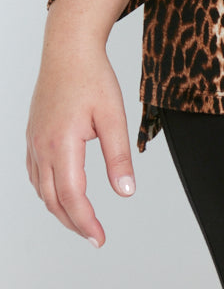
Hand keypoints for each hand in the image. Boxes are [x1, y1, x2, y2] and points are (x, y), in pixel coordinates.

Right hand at [26, 38, 135, 247]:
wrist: (68, 50)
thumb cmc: (92, 77)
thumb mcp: (113, 116)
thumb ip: (118, 157)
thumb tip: (126, 191)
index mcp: (62, 144)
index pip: (72, 197)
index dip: (86, 222)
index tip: (99, 238)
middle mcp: (42, 147)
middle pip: (53, 200)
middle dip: (73, 223)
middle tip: (94, 236)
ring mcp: (34, 143)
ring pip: (42, 190)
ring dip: (60, 210)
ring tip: (82, 220)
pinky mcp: (33, 137)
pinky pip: (36, 174)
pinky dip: (49, 191)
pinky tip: (62, 194)